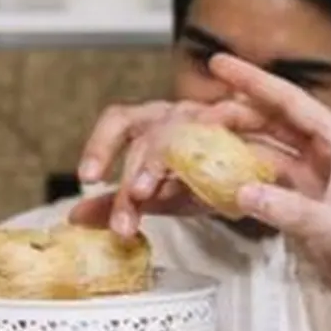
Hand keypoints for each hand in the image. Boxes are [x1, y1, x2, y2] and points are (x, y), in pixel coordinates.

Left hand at [72, 100, 263, 234]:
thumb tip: (75, 217)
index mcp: (150, 125)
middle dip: (132, 174)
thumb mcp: (157, 196)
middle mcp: (175, 114)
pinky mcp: (241, 119)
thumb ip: (118, 204)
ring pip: (177, 128)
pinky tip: (200, 175)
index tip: (87, 178)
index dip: (100, 146)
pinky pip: (222, 123)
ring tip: (149, 193)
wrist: (255, 176)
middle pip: (146, 132)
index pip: (118, 123)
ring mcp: (208, 113)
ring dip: (159, 162)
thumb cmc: (202, 179)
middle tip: (126, 208)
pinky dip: (208, 145)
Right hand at [200, 54, 330, 330]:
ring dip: (236, 147)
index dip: (254, 81)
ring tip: (199, 142)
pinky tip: (218, 180)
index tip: (220, 63)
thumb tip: (241, 192)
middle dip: (236, 114)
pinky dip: (244, 182)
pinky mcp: (306, 207)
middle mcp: (326, 155)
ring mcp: (314, 181)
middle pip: (273, 124)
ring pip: (267, 153)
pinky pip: (268, 186)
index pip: (291, 103)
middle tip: (195, 114)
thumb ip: (289, 210)